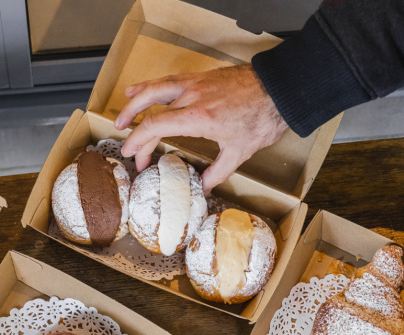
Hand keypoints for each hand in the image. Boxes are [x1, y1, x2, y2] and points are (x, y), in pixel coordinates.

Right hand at [115, 64, 287, 194]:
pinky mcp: (201, 77)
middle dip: (132, 126)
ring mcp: (195, 84)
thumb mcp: (239, 151)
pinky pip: (169, 80)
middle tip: (125, 142)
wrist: (281, 88)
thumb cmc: (263, 117)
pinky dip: (152, 86)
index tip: (132, 155)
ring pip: (155, 88)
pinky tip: (144, 88)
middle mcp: (191, 97)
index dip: (138, 142)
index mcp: (197, 117)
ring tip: (123, 111)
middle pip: (150, 109)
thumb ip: (217, 171)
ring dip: (136, 101)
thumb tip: (203, 187)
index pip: (155, 127)